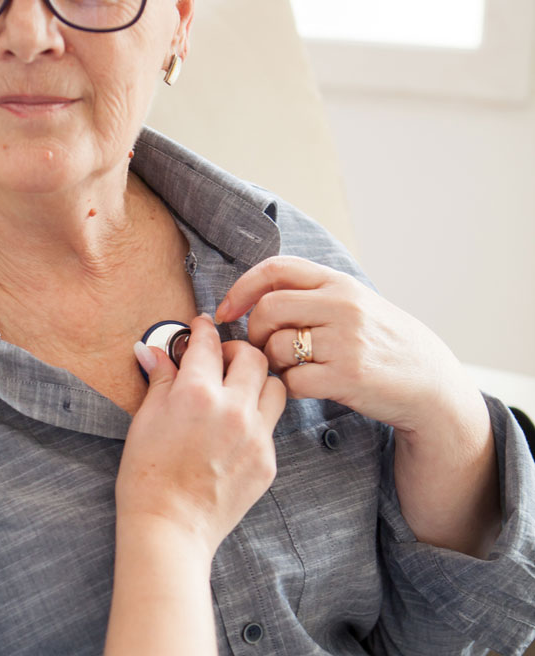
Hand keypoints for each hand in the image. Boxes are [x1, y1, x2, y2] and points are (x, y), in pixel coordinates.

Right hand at [118, 315, 286, 554]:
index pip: (209, 343)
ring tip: (238, 391)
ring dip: (258, 381)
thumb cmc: (147, 476)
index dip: (204, 329)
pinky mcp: (268, 460)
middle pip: (252, 356)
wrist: (170, 527)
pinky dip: (256, 419)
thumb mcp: (145, 420)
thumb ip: (159, 380)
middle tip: (221, 358)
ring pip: (274, 386)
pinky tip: (236, 430)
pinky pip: (271, 426)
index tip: (202, 326)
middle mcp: (233, 408)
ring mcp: (256, 436)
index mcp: (197, 393)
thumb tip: (154, 351)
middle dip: (236, 349)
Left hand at [216, 256, 468, 434]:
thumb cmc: (384, 345)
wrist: (428, 382)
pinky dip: (289, 386)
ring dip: (272, 363)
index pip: (277, 269)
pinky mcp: (347, 376)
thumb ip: (313, 296)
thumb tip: (255, 298)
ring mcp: (346, 340)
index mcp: (340, 283)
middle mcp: (343, 305)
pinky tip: (305, 385)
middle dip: (254, 332)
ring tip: (289, 368)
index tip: (226, 311)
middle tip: (262, 348)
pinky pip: (293, 381)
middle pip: (268, 308)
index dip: (241, 288)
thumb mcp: (356, 305)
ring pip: (277, 346)